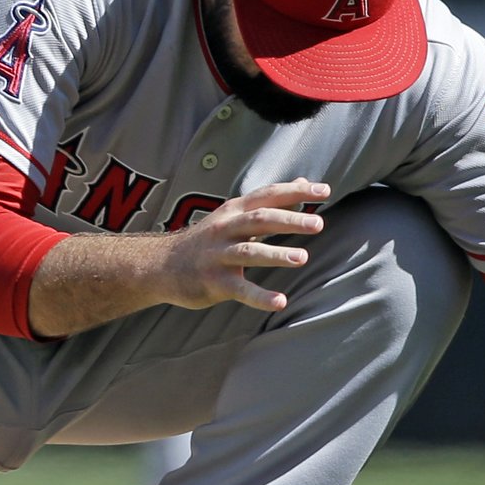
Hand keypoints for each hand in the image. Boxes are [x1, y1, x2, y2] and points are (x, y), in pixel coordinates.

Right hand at [156, 179, 328, 311]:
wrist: (159, 266)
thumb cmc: (206, 241)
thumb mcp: (232, 215)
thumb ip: (268, 202)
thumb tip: (302, 183)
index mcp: (233, 211)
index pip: (267, 195)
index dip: (295, 192)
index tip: (324, 191)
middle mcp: (225, 229)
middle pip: (260, 220)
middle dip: (289, 220)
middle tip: (318, 223)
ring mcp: (218, 256)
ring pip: (250, 252)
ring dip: (276, 254)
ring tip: (303, 258)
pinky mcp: (214, 282)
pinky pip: (240, 289)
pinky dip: (260, 297)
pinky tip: (280, 302)